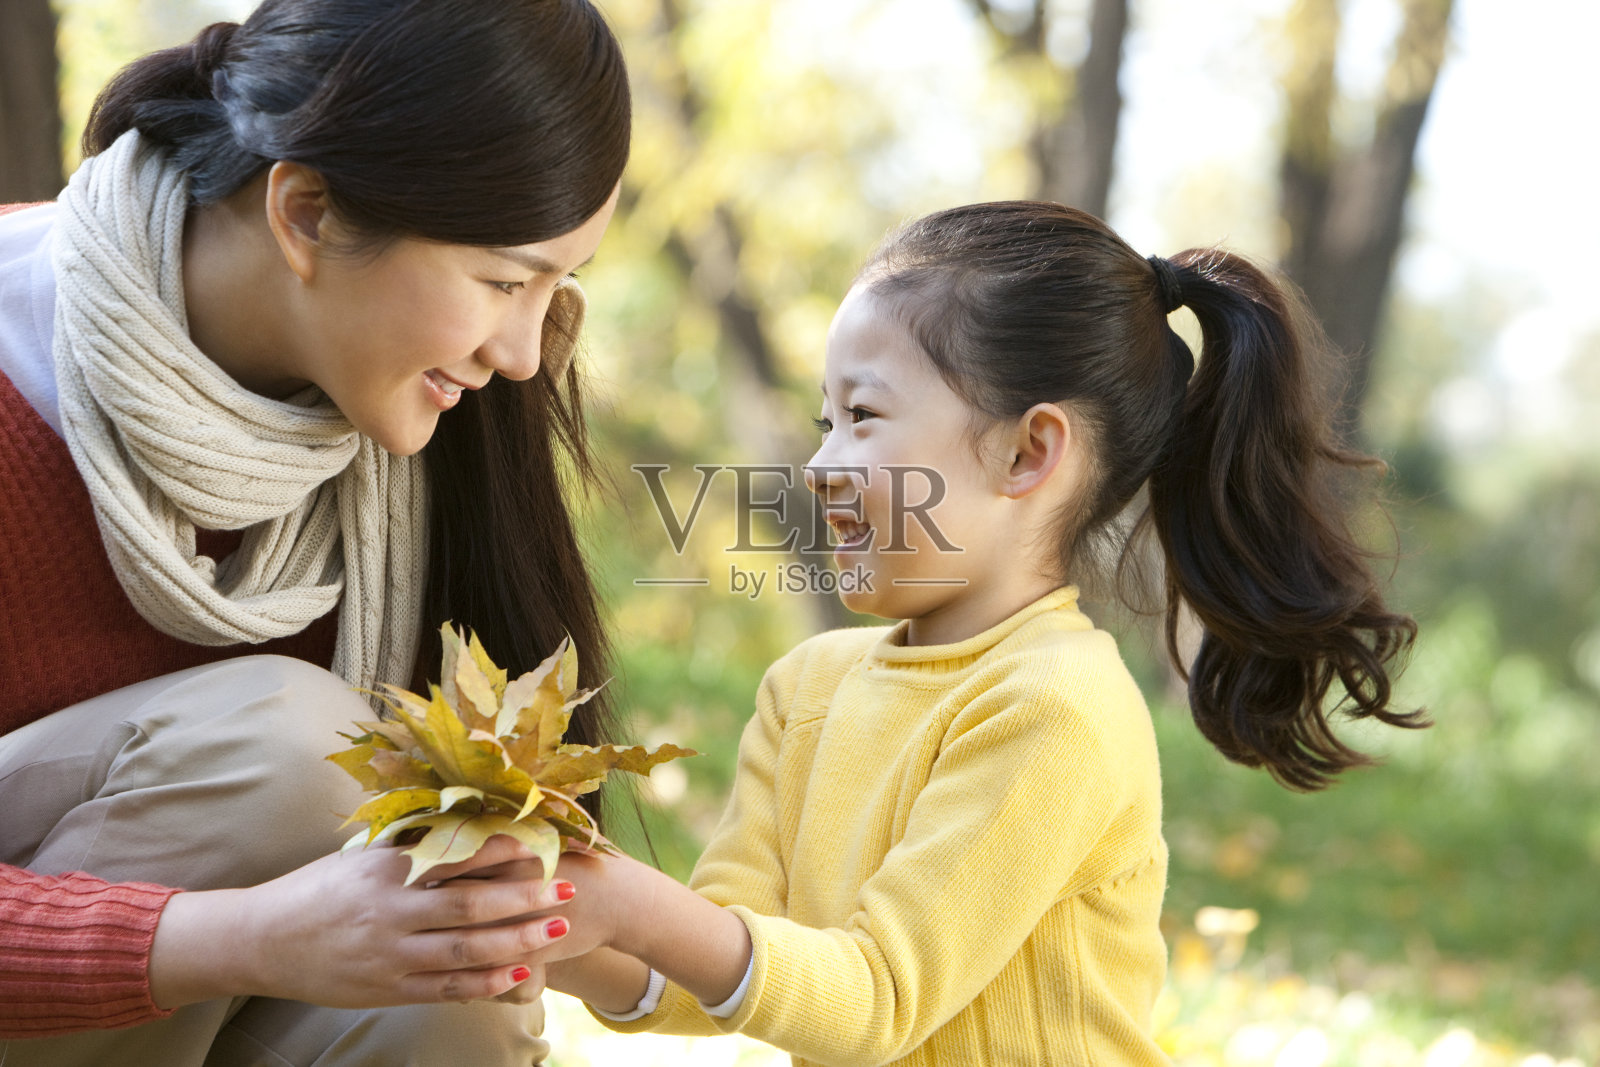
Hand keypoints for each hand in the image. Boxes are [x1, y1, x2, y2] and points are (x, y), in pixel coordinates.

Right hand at [149, 834, 572, 1008]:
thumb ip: (410, 847)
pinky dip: (485, 983)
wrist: (259, 940)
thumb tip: (463, 821)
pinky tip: (518, 976)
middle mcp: (391, 911)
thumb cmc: (316, 889)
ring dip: (517, 941)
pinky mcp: (387, 989)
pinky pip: (446, 988)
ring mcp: (390, 955)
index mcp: (387, 869)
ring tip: (557, 930)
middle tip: (568, 887)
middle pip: (471, 906)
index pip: (456, 857)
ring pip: (466, 950)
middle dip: (525, 898)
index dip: (503, 851)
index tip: (541, 843)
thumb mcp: (361, 857)